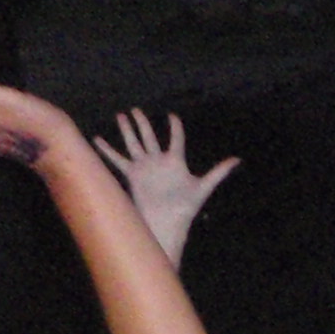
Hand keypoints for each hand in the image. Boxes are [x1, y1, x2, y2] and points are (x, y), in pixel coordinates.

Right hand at [93, 109, 238, 259]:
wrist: (166, 223)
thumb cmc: (186, 207)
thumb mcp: (204, 186)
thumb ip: (219, 172)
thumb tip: (238, 160)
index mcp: (175, 162)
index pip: (175, 139)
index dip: (175, 127)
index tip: (172, 116)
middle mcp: (158, 162)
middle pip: (149, 137)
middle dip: (142, 123)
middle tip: (135, 110)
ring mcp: (144, 168)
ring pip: (133, 144)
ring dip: (127, 131)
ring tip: (121, 116)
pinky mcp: (132, 175)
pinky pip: (117, 160)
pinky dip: (106, 150)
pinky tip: (97, 139)